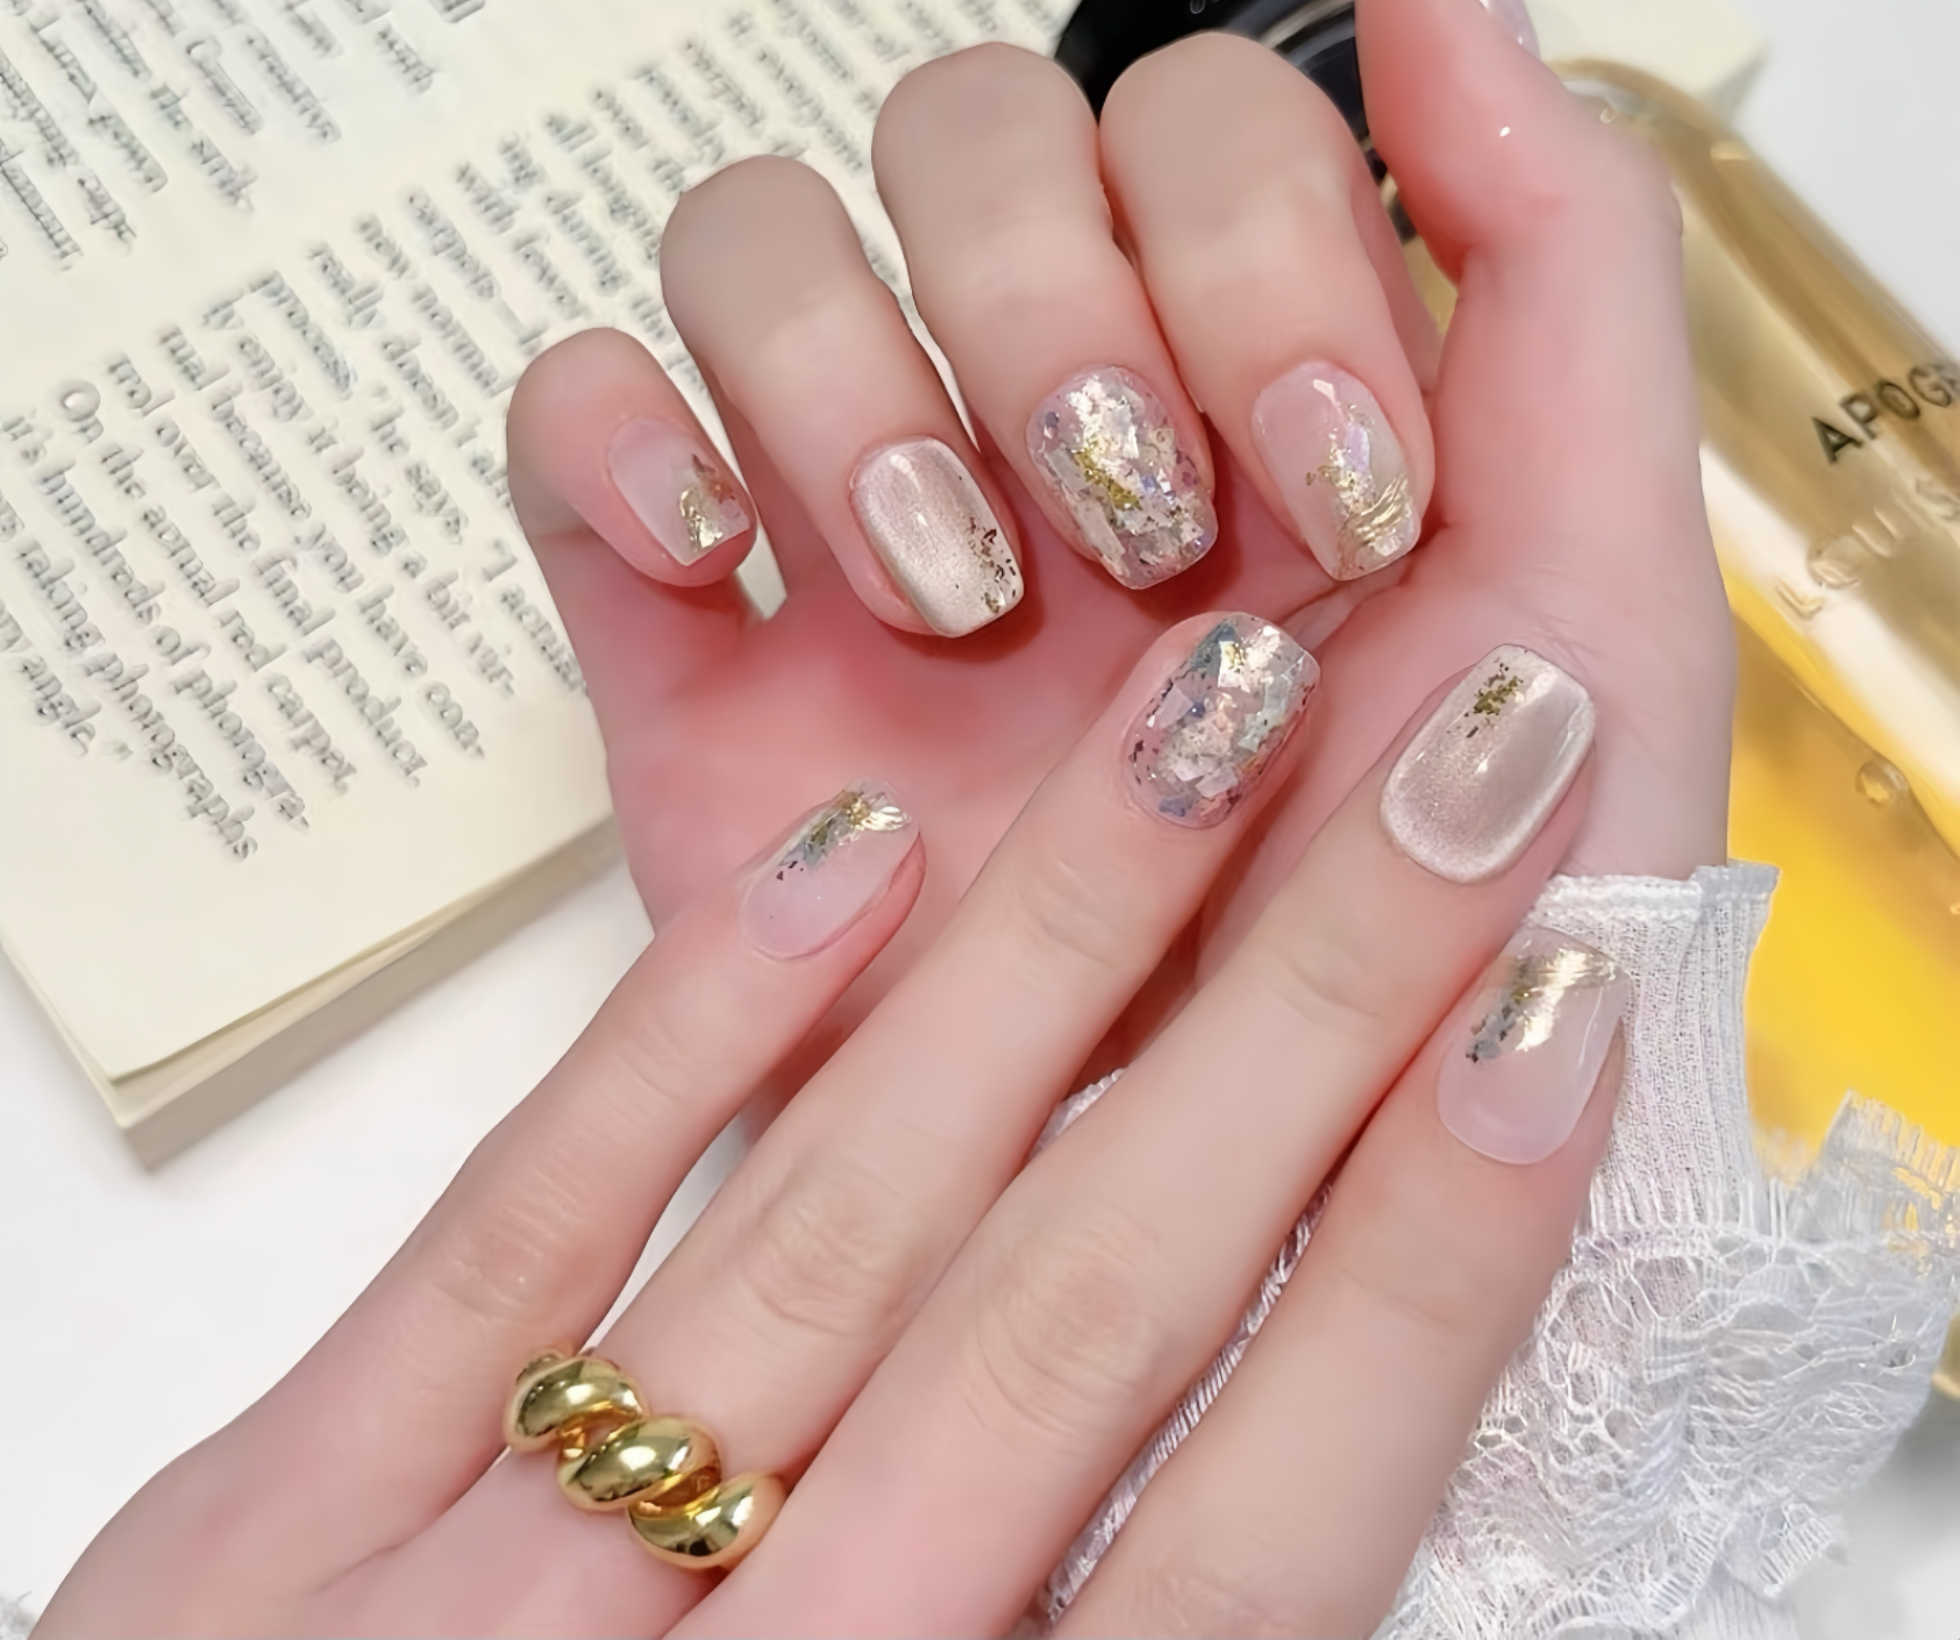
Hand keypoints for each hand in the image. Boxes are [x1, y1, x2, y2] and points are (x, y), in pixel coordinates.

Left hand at [44, 594, 1627, 1636]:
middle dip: (1300, 1011)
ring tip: (1207, 718)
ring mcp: (479, 1602)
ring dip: (1044, 954)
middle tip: (1457, 751)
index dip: (1422, 1265)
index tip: (1554, 1012)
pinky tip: (849, 848)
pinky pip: (511, 1239)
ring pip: (829, 1219)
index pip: (1254, 1534)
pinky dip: (689, 1036)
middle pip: (1076, 1310)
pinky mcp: (266, 1530)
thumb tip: (1303, 1407)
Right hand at [504, 0, 1731, 1075]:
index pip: (1194, 119)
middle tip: (1133, 539)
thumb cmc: (1436, 916)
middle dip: (1050, 313)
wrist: (1244, 1199)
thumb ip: (1558, 244)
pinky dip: (614, 427)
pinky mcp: (689, 635)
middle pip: (962, 134)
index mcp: (1243, 368)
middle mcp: (1042, 405)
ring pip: (755, 233)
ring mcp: (850, 507)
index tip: (1343, 502)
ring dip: (847, 375)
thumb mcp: (1587, 578)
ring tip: (948, 594)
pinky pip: (570, 413)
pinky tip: (715, 553)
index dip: (1256, 257)